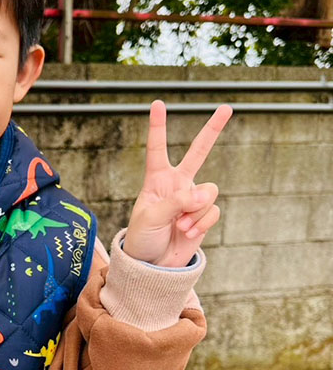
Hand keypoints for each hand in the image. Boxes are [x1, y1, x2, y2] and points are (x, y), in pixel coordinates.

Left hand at [123, 100, 231, 267]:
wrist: (153, 266)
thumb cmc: (143, 239)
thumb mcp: (151, 218)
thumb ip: (176, 202)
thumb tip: (203, 194)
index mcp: (156, 180)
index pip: (157, 148)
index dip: (158, 126)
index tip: (157, 103)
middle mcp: (177, 184)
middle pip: (198, 151)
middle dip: (213, 130)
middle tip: (227, 107)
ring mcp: (192, 200)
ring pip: (208, 192)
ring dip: (195, 211)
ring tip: (179, 226)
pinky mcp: (204, 216)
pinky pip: (213, 211)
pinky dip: (201, 224)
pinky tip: (188, 233)